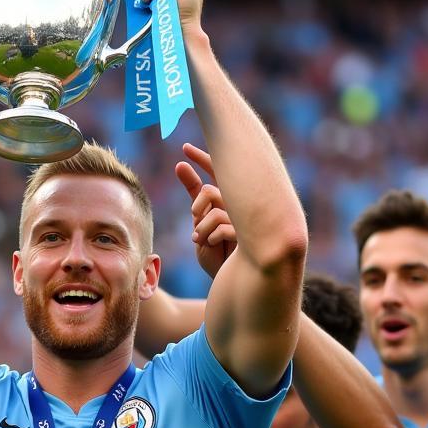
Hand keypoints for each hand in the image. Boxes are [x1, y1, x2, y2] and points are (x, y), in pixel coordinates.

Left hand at [176, 142, 236, 277]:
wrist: (225, 279)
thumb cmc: (214, 250)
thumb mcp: (198, 220)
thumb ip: (193, 193)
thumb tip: (180, 164)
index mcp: (229, 198)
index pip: (218, 172)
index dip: (203, 158)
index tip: (185, 148)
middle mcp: (239, 205)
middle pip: (211, 190)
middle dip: (197, 204)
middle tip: (194, 215)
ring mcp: (245, 219)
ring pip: (214, 209)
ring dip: (201, 226)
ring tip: (200, 238)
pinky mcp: (248, 234)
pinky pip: (220, 225)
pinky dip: (209, 236)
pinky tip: (210, 244)